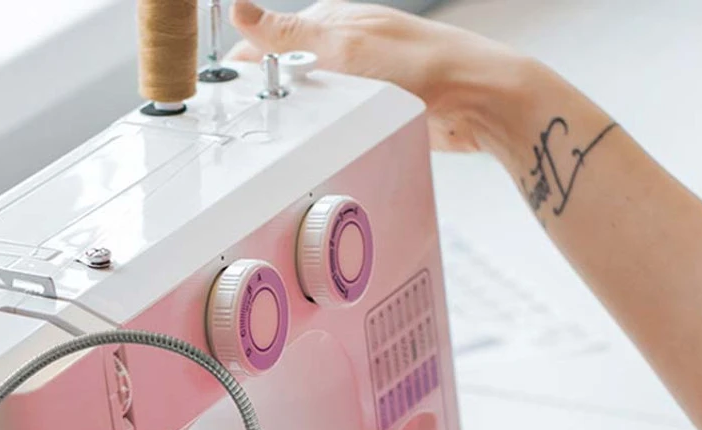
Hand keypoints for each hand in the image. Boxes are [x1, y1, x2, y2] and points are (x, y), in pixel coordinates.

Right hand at [229, 0, 533, 152]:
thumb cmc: (423, 66)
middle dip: (268, 98)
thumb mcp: (345, 48)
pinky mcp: (377, 107)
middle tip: (248, 128)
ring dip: (297, 120)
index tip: (223, 97)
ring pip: (312, 103)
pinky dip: (324, 134)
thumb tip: (239, 9)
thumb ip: (289, 35)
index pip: (269, 43)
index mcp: (331, 24)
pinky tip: (322, 145)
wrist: (477, 101)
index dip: (245, 69)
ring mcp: (361, 78)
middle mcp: (345, 48)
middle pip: (287, 75)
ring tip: (282, 141)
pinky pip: (337, 122)